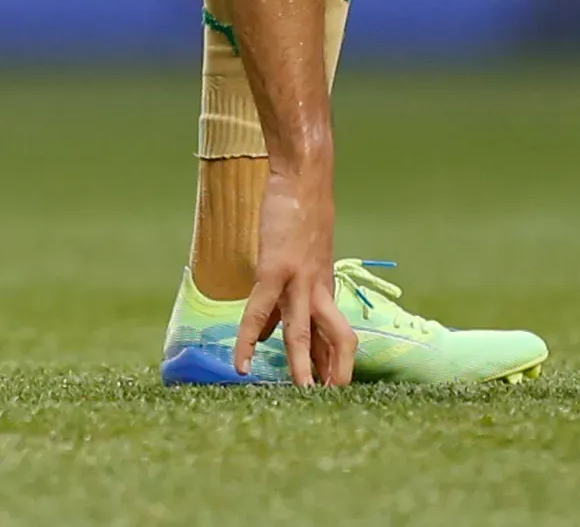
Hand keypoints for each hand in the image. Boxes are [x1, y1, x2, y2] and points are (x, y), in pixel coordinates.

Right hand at [239, 167, 353, 386]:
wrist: (304, 178)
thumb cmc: (300, 209)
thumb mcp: (301, 252)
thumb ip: (289, 284)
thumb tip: (267, 324)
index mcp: (324, 287)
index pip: (336, 334)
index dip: (335, 363)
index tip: (330, 387)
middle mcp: (319, 289)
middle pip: (337, 340)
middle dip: (334, 373)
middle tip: (328, 401)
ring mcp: (299, 280)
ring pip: (304, 334)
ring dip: (302, 367)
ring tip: (299, 394)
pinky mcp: (274, 270)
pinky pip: (260, 312)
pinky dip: (249, 340)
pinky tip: (242, 364)